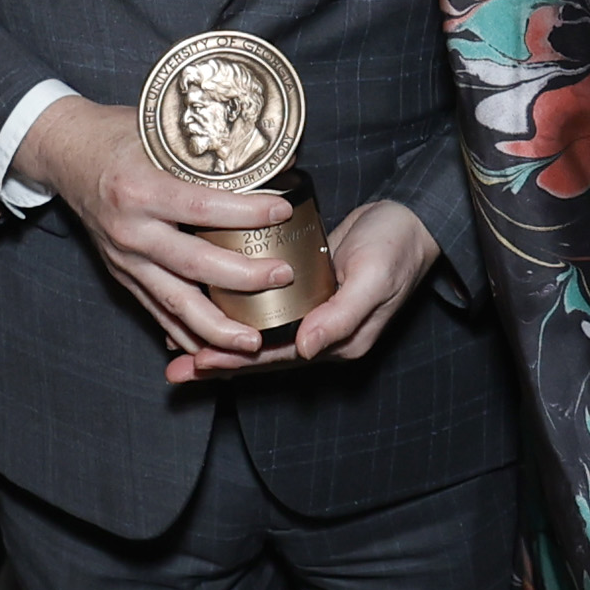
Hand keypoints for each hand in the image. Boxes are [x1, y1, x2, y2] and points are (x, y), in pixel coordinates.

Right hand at [16, 96, 333, 369]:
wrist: (66, 152)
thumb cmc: (117, 136)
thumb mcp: (161, 131)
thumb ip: (212, 152)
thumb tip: (280, 159)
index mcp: (140, 189)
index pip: (202, 208)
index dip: (245, 214)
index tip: (282, 213)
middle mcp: (130, 230)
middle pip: (192, 264)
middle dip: (242, 278)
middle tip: (282, 278)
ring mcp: (124, 258)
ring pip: (173, 301)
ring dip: (214, 327)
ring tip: (251, 342)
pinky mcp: (121, 273)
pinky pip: (155, 310)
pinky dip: (183, 333)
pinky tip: (211, 350)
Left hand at [187, 196, 437, 382]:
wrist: (414, 219)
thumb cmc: (398, 247)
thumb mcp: (373, 279)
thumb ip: (342, 315)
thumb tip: (306, 349)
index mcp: (339, 342)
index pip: (277, 358)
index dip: (236, 361)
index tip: (199, 361)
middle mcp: (323, 336)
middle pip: (260, 355)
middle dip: (218, 362)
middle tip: (175, 370)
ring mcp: (314, 314)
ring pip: (257, 335)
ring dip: (220, 341)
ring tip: (180, 347)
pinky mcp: (307, 291)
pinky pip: (265, 311)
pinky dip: (236, 314)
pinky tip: (211, 307)